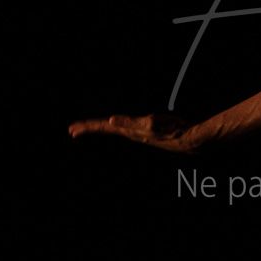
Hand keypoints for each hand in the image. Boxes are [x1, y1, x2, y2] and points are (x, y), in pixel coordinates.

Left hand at [67, 112, 200, 151]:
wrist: (189, 141)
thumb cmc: (170, 131)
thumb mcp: (148, 124)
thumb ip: (128, 122)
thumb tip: (110, 119)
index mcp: (128, 129)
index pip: (103, 126)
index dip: (88, 127)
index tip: (71, 130)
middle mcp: (131, 132)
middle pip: (105, 129)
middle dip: (89, 128)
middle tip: (72, 131)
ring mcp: (138, 132)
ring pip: (114, 128)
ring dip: (102, 127)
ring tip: (91, 127)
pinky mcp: (147, 131)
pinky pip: (125, 127)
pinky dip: (117, 125)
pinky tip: (117, 125)